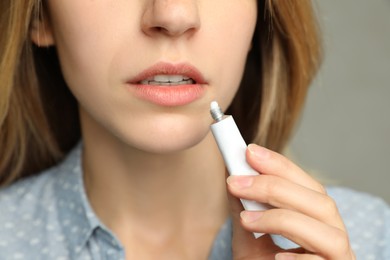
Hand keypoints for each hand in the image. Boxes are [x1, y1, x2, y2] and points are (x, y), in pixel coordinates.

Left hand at [226, 144, 354, 259]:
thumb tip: (235, 180)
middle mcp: (333, 237)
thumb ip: (246, 213)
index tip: (249, 151)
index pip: (306, 185)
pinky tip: (277, 257)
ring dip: (282, 217)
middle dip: (275, 186)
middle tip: (235, 181)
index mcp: (315, 222)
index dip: (280, 165)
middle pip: (320, 201)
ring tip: (246, 220)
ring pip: (327, 229)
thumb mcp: (250, 242)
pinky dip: (301, 257)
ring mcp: (339, 259)